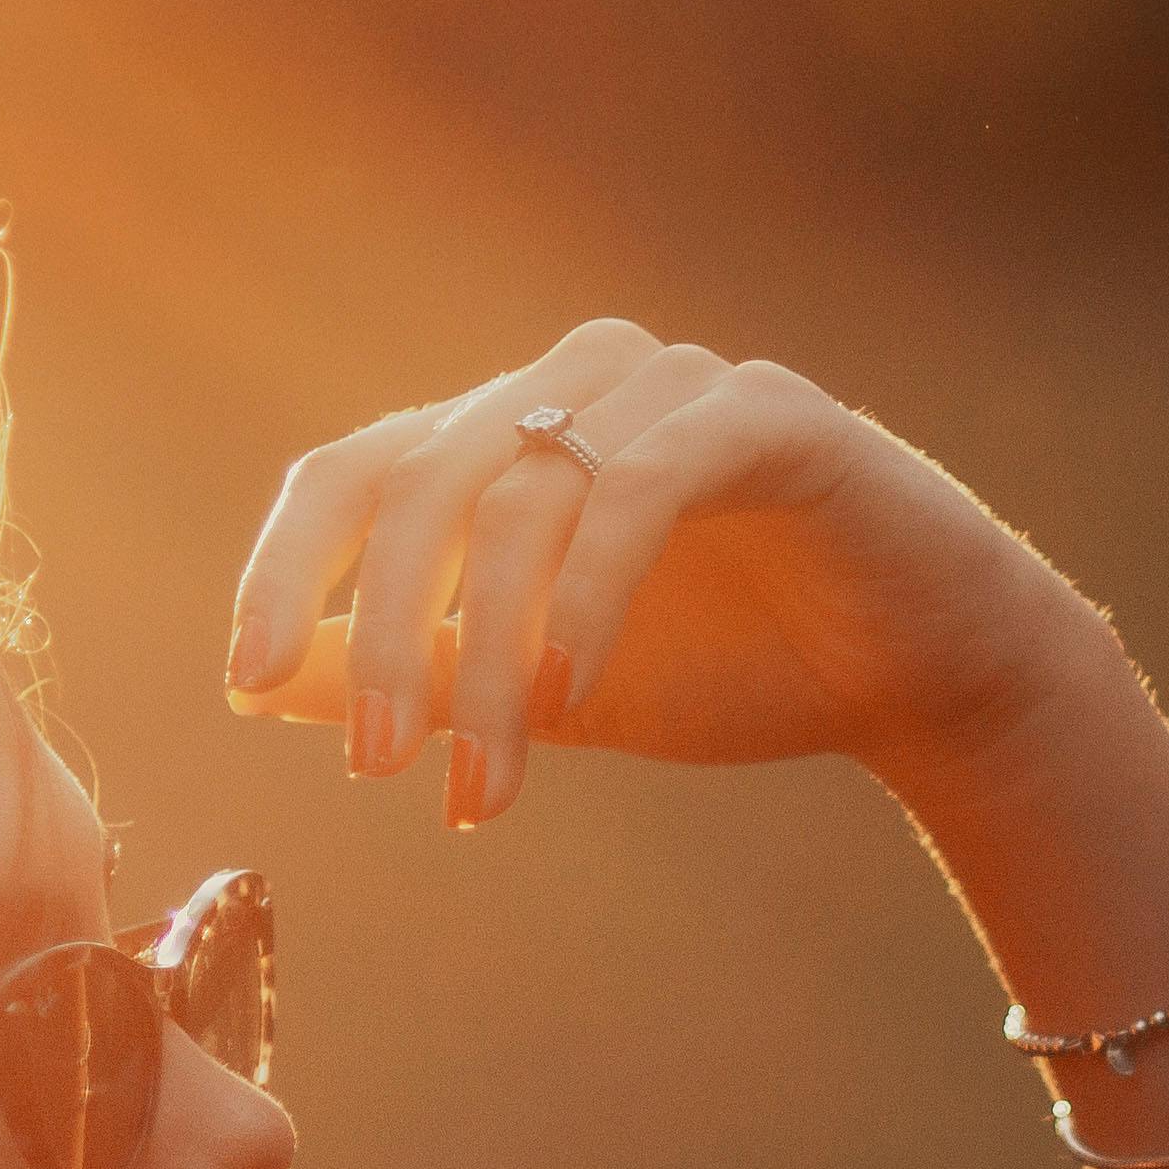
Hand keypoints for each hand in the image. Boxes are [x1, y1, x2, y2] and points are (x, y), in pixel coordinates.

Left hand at [222, 320, 1125, 828]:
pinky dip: (587, 596)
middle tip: (378, 770)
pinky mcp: (765, 414)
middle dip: (381, 639)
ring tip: (486, 785)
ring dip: (487, 657)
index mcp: (510, 432)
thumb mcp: (544, 689)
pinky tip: (571, 692)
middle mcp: (577, 382)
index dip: (285, 570)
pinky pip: (637, 487)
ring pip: (523, 499)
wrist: (924, 673)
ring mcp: (672, 385)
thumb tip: (263, 683)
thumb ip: (419, 672)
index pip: (353, 472)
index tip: (243, 682)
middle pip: (419, 481)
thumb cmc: (734, 668)